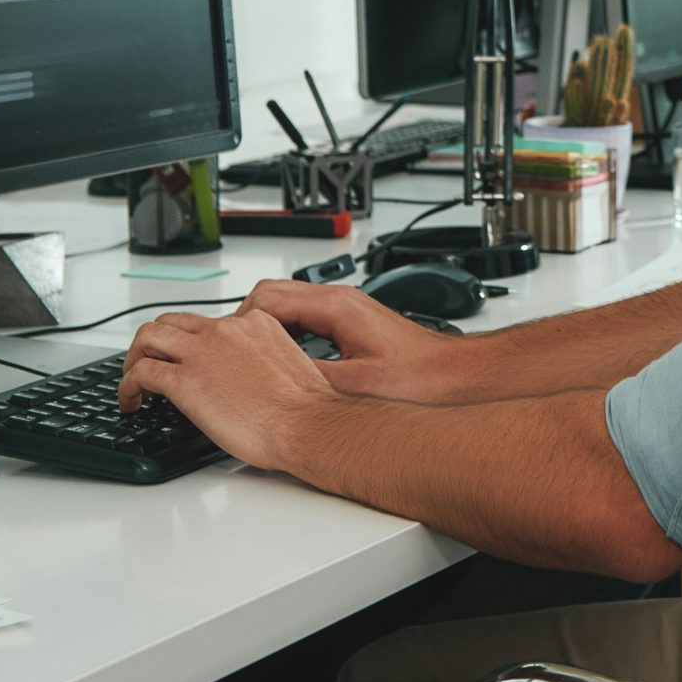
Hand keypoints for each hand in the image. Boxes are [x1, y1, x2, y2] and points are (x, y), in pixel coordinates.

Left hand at [118, 308, 337, 473]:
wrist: (306, 424)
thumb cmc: (305, 408)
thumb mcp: (287, 365)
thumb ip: (262, 359)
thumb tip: (247, 378)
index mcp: (253, 324)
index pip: (209, 323)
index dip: (191, 342)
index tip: (188, 360)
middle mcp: (225, 330)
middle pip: (172, 322)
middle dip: (155, 342)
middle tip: (150, 363)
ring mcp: (202, 353)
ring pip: (149, 337)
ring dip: (135, 357)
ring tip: (133, 380)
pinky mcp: (184, 381)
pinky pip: (141, 372)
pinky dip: (127, 385)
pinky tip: (131, 401)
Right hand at [235, 280, 466, 403]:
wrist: (456, 376)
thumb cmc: (421, 377)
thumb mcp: (354, 385)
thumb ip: (308, 376)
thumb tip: (270, 381)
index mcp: (336, 306)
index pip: (266, 299)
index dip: (238, 326)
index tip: (225, 349)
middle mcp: (340, 301)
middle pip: (272, 296)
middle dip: (245, 325)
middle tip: (231, 356)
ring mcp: (347, 310)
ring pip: (289, 308)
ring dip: (266, 331)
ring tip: (251, 362)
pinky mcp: (352, 325)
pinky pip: (306, 321)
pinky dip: (287, 338)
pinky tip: (285, 366)